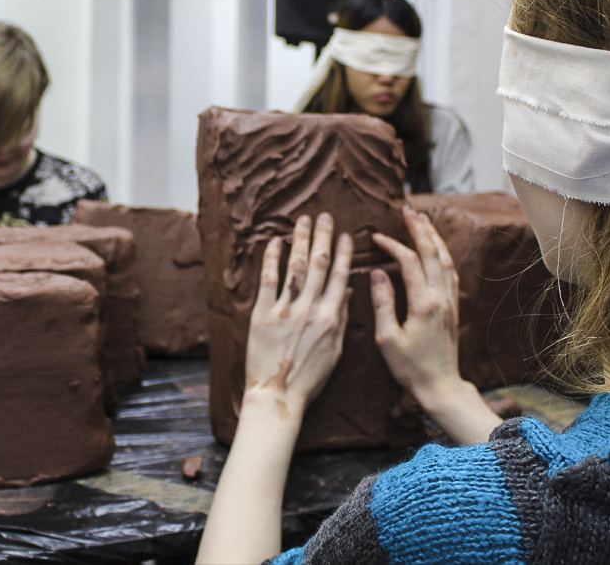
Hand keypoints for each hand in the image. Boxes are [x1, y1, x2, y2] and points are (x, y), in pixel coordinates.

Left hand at [245, 213, 352, 411]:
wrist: (277, 395)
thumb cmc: (309, 377)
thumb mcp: (335, 350)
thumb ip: (341, 318)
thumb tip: (347, 291)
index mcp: (331, 318)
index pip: (339, 276)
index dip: (343, 253)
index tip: (345, 234)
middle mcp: (310, 310)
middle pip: (318, 265)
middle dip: (322, 237)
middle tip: (324, 216)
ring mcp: (285, 311)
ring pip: (294, 267)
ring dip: (300, 241)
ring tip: (303, 221)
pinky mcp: (262, 315)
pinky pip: (268, 280)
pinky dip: (271, 259)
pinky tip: (275, 242)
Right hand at [371, 205, 500, 444]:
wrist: (440, 386)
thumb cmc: (410, 367)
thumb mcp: (387, 338)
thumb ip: (383, 303)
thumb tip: (378, 273)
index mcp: (423, 303)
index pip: (408, 262)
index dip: (393, 246)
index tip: (377, 238)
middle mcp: (441, 298)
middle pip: (433, 253)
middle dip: (420, 229)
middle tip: (408, 210)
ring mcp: (450, 302)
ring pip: (446, 260)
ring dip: (434, 238)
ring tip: (423, 221)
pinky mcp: (453, 308)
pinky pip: (451, 273)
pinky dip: (443, 254)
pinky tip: (436, 249)